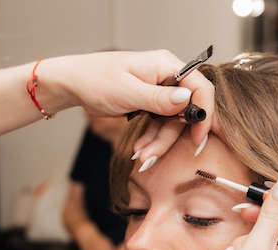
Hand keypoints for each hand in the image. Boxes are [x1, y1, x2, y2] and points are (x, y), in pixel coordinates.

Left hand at [37, 49, 214, 150]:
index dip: (204, 113)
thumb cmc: (95, 79)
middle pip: (186, 111)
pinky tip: (139, 150)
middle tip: (155, 155)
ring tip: (141, 157)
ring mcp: (159, 91)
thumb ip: (159, 98)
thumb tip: (188, 99)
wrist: (73, 83)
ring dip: (158, 143)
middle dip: (172, 136)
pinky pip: (159, 125)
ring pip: (172, 123)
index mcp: (166, 65)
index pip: (200, 87)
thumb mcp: (127, 92)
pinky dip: (151, 139)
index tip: (197, 138)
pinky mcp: (151, 104)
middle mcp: (167, 77)